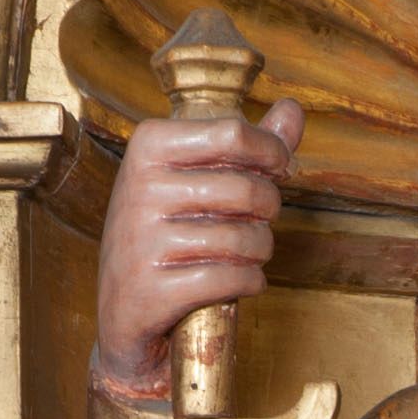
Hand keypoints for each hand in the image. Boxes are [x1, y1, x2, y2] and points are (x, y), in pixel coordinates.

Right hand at [94, 94, 305, 391]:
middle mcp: (138, 187)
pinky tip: (245, 281)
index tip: (278, 169)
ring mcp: (140, 240)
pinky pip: (228, 279)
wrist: (124, 309)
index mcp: (148, 146)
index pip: (233, 133)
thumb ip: (247, 145)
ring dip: (261, 250)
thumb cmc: (169, 234)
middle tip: (260, 220)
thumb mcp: (197, 179)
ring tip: (251, 253)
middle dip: (268, 209)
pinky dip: (250, 282)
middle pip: (245, 188)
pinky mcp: (151, 290)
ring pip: (241, 238)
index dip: (272, 152)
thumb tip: (293, 109)